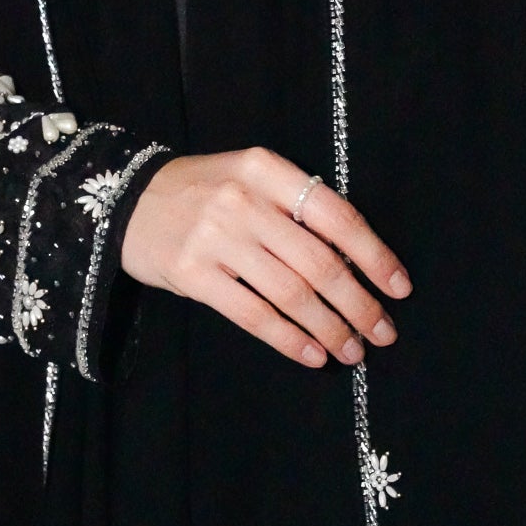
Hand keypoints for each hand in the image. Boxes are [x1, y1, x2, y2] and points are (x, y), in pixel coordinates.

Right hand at [120, 146, 410, 366]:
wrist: (126, 202)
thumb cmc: (203, 194)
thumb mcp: (250, 181)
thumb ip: (296, 210)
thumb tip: (354, 265)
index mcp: (267, 170)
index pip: (337, 216)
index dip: (374, 256)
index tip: (399, 288)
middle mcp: (244, 201)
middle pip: (319, 263)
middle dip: (359, 304)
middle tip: (383, 333)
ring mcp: (216, 238)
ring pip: (291, 294)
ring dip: (329, 328)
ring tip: (352, 350)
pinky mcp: (193, 274)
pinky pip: (254, 314)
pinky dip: (289, 340)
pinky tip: (312, 355)